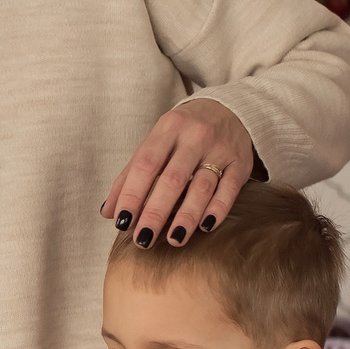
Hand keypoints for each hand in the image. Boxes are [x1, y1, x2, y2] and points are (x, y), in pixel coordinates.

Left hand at [101, 97, 256, 250]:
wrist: (230, 109)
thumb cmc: (183, 133)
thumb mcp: (156, 143)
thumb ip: (130, 175)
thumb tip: (108, 212)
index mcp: (167, 129)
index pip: (146, 164)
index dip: (132, 194)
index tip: (122, 222)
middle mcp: (194, 137)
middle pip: (173, 179)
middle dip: (156, 212)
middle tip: (143, 239)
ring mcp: (220, 149)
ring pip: (202, 186)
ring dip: (186, 216)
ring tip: (174, 240)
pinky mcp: (241, 163)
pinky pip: (229, 190)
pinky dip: (217, 209)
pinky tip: (205, 227)